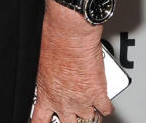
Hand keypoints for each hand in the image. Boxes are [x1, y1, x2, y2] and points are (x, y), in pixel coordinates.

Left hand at [32, 0, 111, 122]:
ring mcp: (82, 99)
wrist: (69, 31)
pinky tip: (103, 100)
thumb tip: (52, 81)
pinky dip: (106, 105)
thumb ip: (48, 79)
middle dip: (72, 120)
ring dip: (90, 113)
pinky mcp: (99, 93)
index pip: (40, 119)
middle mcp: (63, 100)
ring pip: (89, 119)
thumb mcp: (41, 64)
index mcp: (45, 93)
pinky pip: (106, 109)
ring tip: (90, 107)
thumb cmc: (52, 39)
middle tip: (73, 116)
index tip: (45, 121)